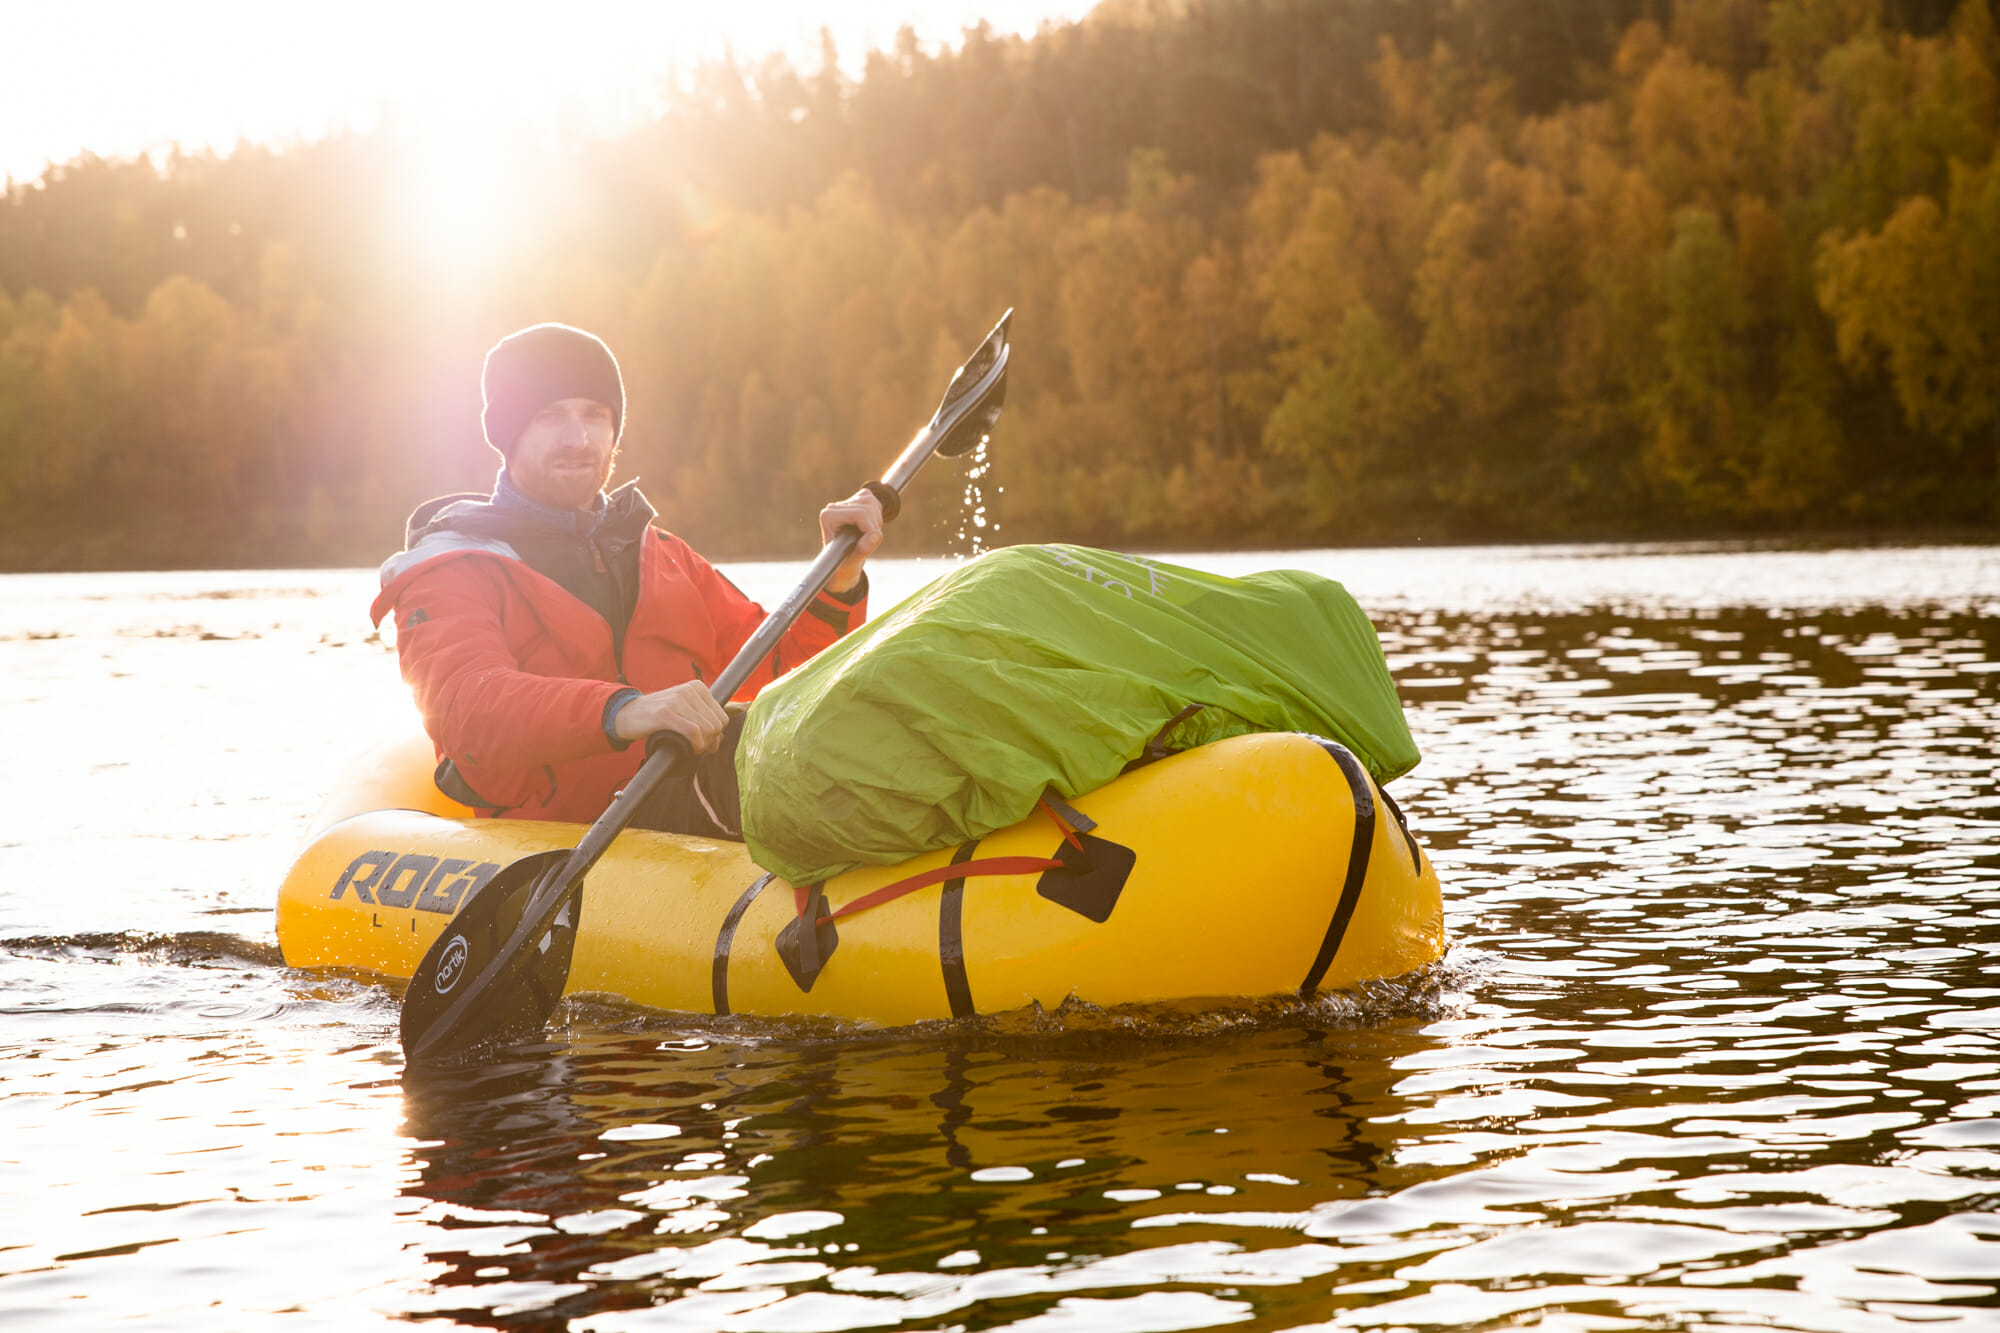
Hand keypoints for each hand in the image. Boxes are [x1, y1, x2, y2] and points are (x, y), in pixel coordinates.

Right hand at [613, 680, 729, 753]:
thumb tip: (718, 743)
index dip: (715, 735)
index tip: (702, 742)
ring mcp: (677, 700)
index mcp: (697, 687)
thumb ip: (703, 723)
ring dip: (701, 745)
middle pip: (716, 725)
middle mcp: (689, 690)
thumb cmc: (658, 717)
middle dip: (708, 741)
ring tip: (688, 746)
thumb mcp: (684, 712)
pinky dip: (695, 746)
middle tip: (694, 746)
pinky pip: (693, 733)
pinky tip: (687, 749)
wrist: (627, 714)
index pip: (722, 717)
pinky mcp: (666, 713)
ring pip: (707, 730)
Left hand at [818, 487, 884, 594]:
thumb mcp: (854, 561)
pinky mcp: (852, 500)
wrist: (844, 564)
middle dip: (874, 525)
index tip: (868, 543)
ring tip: (867, 535)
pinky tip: (869, 526)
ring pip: (870, 502)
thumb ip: (863, 549)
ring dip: (876, 520)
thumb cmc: (845, 564)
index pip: (860, 513)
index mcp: (828, 517)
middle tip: (868, 541)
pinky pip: (872, 499)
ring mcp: (843, 503)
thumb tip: (876, 535)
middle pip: (867, 507)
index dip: (871, 528)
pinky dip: (876, 513)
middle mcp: (833, 507)